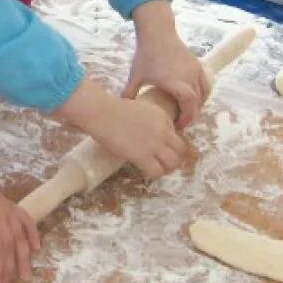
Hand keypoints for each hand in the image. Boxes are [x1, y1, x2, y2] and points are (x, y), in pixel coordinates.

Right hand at [57, 78, 188, 178]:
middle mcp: (163, 130)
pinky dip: (153, 174)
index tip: (157, 147)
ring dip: (166, 169)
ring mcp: (154, 144)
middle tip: (164, 162)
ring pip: (173, 163)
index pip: (175, 134)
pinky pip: (157, 171)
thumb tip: (144, 133)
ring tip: (157, 170)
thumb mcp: (138, 108)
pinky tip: (145, 172)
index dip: (167, 143)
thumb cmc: (111, 109)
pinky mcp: (143, 156)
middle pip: (180, 150)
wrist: (102, 113)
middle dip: (174, 158)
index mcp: (162, 116)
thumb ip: (147, 120)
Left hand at [126, 2, 209, 128]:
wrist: (158, 32)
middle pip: (197, 103)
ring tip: (186, 110)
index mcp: (175, 82)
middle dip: (191, 114)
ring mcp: (196, 70)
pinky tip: (192, 97)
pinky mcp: (198, 65)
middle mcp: (189, 77)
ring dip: (197, 105)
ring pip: (204, 94)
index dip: (186, 118)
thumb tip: (122, 108)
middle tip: (180, 121)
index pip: (189, 106)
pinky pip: (205, 84)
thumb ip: (129, 93)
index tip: (177, 125)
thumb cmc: (146, 55)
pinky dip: (202, 94)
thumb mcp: (136, 75)